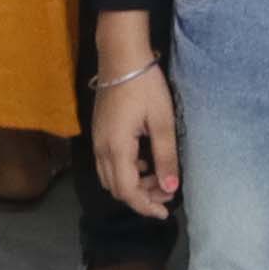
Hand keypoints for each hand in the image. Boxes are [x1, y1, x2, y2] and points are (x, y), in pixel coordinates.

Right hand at [87, 60, 179, 217]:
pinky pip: (107, 164)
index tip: (165, 212)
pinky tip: (144, 160)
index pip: (127, 191)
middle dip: (141, 197)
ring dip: (133, 185)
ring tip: (158, 177)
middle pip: (116, 188)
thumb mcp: (162, 121)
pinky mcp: (99, 133)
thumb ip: (165, 157)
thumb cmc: (145, 86)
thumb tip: (171, 188)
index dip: (145, 206)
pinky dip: (125, 171)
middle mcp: (101, 148)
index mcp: (117, 148)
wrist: (121, 57)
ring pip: (110, 178)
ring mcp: (97, 140)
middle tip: (167, 192)